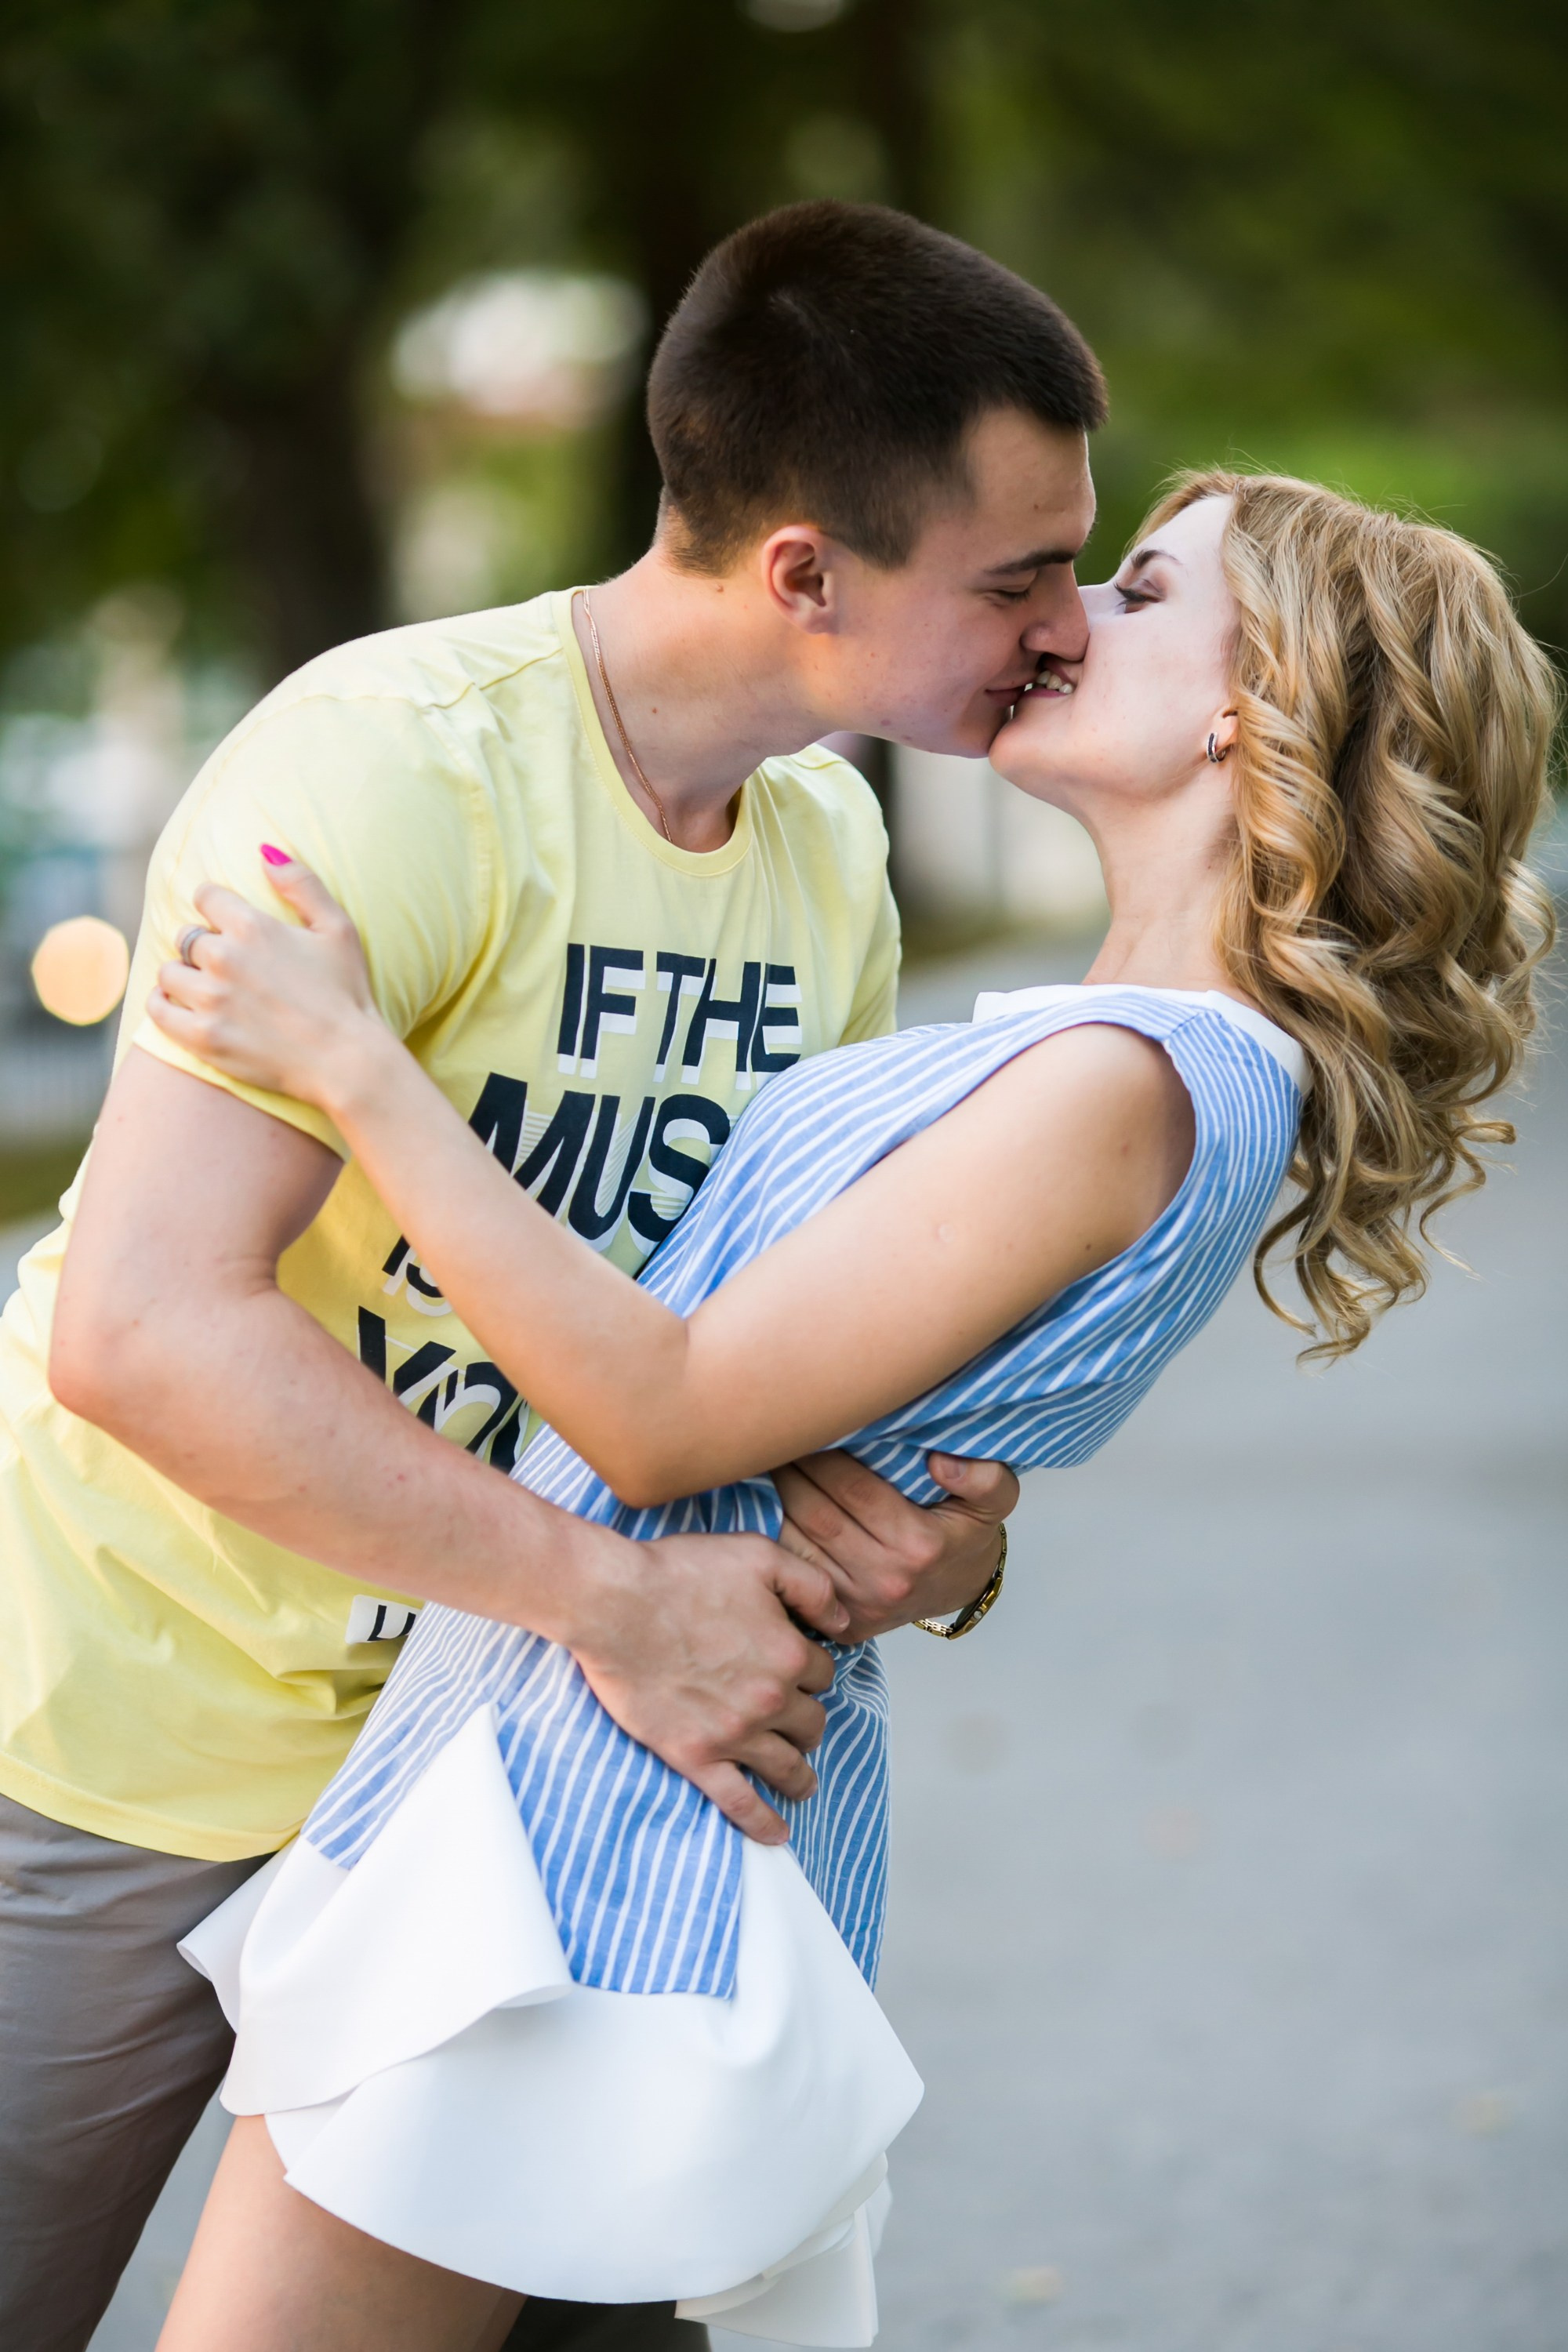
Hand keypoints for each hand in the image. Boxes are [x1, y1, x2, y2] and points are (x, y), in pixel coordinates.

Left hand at [147, 854, 382, 1110]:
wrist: (347, 1061)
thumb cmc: (347, 994)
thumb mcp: (338, 929)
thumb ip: (301, 884)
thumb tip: (265, 850)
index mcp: (253, 927)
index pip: (205, 897)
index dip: (215, 906)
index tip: (224, 922)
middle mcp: (224, 958)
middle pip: (185, 936)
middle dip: (201, 945)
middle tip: (225, 965)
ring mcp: (210, 1000)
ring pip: (169, 971)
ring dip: (182, 975)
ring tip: (204, 988)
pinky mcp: (202, 1037)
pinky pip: (158, 1009)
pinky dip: (164, 1004)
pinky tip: (180, 1007)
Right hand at [562, 1525, 851, 1844]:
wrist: (615, 1603)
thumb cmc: (679, 1574)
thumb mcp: (760, 1555)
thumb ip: (811, 1585)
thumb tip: (842, 1619)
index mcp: (789, 1652)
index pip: (822, 1671)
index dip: (809, 1666)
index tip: (795, 1666)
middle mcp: (769, 1699)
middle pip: (810, 1722)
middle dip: (808, 1720)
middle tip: (798, 1720)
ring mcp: (733, 1734)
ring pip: (785, 1766)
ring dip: (799, 1776)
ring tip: (802, 1783)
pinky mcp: (695, 1756)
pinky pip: (738, 1802)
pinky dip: (760, 1822)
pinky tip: (775, 1834)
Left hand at [773, 1449, 1017, 1642]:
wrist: (961, 1587)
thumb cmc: (966, 1531)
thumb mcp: (995, 1498)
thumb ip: (982, 1476)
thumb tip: (941, 1462)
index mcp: (920, 1545)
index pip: (853, 1489)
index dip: (820, 1455)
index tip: (804, 1424)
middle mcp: (886, 1579)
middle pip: (817, 1515)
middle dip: (789, 1473)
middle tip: (770, 1439)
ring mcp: (859, 1606)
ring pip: (797, 1545)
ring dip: (773, 1503)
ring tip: (762, 1466)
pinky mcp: (841, 1622)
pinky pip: (797, 1573)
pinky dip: (776, 1540)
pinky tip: (766, 1507)